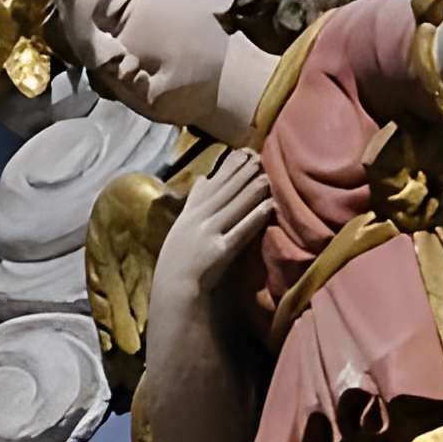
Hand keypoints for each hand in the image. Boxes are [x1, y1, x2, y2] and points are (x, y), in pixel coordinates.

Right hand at [154, 150, 275, 307]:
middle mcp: (198, 220)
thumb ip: (195, 201)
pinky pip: (241, 231)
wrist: (174, 289)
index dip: (228, 167)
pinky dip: (255, 217)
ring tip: (267, 176)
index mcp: (190, 213)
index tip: (243, 152)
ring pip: (234, 207)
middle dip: (242, 173)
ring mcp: (208, 235)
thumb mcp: (182, 225)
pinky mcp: (220, 252)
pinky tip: (268, 206)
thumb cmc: (179, 259)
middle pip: (224, 192)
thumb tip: (205, 177)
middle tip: (259, 156)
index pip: (211, 184)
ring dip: (251, 190)